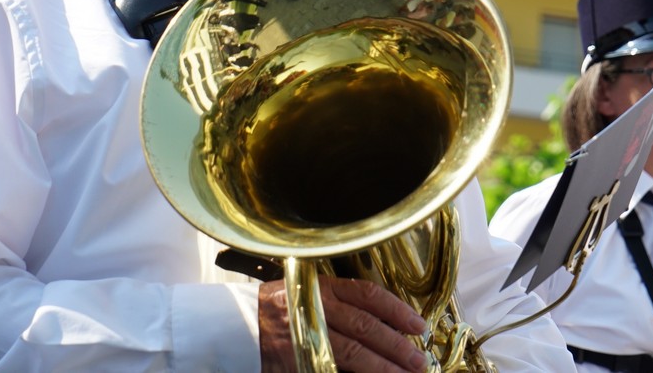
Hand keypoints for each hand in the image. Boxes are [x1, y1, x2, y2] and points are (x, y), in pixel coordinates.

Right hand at [258, 276, 428, 372]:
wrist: (233, 324)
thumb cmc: (274, 308)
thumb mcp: (306, 292)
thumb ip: (340, 304)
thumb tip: (384, 325)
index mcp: (321, 288)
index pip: (367, 295)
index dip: (396, 310)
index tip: (418, 325)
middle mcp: (315, 309)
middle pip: (365, 327)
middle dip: (396, 345)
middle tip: (419, 361)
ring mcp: (305, 336)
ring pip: (353, 353)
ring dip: (383, 367)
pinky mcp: (296, 361)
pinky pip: (331, 370)